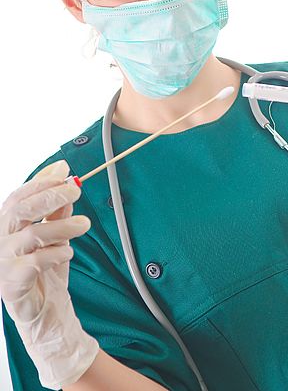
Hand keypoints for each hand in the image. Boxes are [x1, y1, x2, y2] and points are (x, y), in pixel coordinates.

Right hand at [0, 160, 99, 389]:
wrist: (46, 310)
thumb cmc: (47, 268)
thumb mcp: (56, 232)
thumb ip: (58, 207)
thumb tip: (66, 174)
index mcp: (7, 225)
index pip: (19, 196)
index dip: (41, 181)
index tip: (65, 172)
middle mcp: (0, 240)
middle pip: (20, 210)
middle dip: (50, 195)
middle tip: (76, 191)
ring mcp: (2, 262)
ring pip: (32, 234)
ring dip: (63, 225)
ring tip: (84, 224)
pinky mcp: (11, 283)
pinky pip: (36, 261)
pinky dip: (57, 252)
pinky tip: (69, 251)